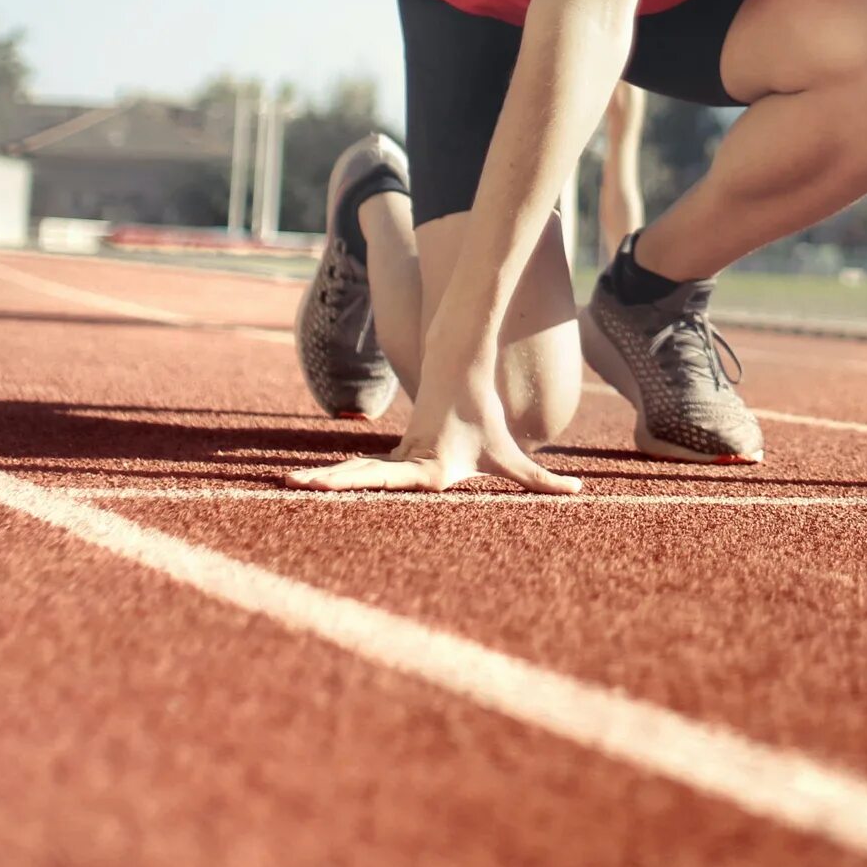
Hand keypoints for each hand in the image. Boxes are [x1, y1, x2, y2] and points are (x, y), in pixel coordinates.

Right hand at [289, 374, 579, 496]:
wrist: (462, 375)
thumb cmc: (487, 420)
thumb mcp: (512, 456)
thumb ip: (542, 480)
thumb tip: (580, 491)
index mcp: (430, 467)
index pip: (394, 477)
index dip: (368, 482)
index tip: (345, 486)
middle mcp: (407, 463)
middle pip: (364, 475)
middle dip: (330, 484)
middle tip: (294, 487)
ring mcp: (396, 458)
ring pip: (355, 472)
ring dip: (323, 481)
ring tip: (286, 486)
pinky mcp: (393, 457)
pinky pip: (360, 472)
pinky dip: (335, 480)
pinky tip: (307, 486)